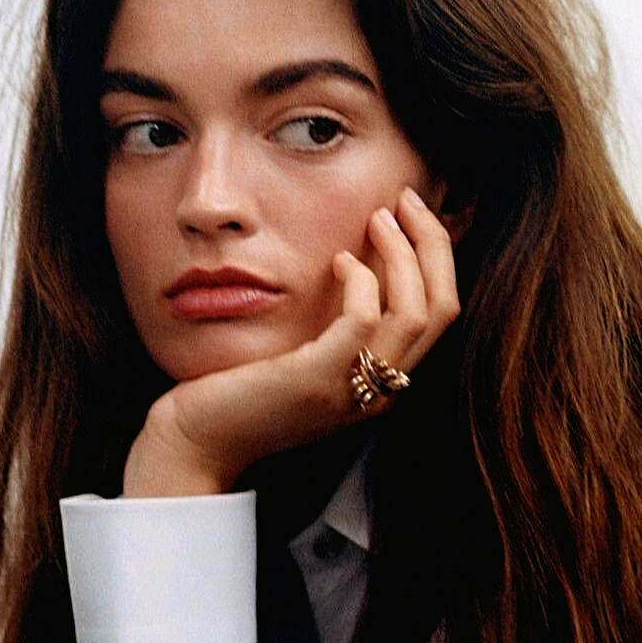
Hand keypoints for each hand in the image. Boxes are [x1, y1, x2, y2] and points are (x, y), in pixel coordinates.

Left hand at [122, 187, 459, 496]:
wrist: (199, 442)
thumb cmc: (242, 393)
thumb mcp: (305, 355)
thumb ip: (335, 321)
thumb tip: (352, 256)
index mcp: (385, 384)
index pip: (440, 313)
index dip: (435, 255)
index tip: (410, 213)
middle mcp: (382, 392)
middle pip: (441, 308)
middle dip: (431, 243)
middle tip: (404, 200)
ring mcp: (354, 391)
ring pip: (414, 312)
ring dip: (401, 254)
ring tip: (377, 218)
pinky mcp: (317, 381)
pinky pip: (362, 321)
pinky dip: (359, 280)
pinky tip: (337, 260)